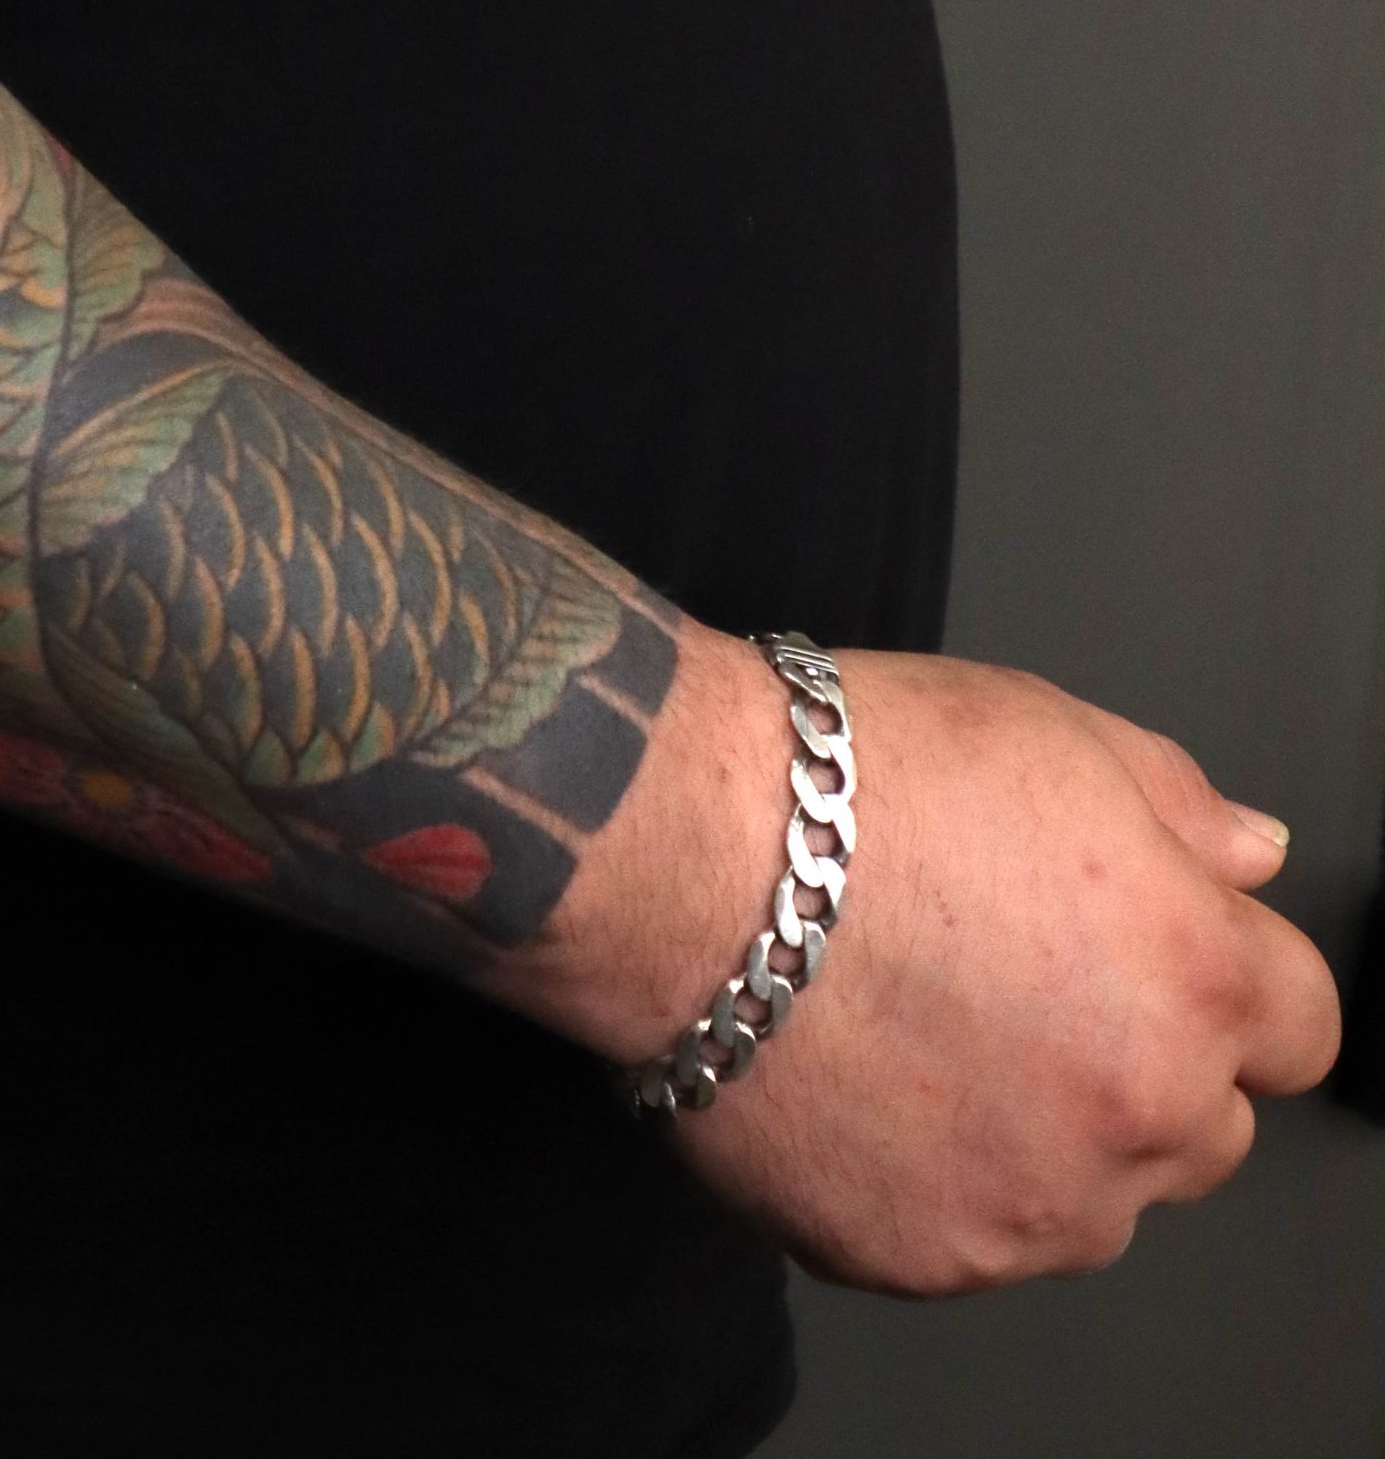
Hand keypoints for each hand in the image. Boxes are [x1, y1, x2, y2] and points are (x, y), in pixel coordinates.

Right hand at [510, 633, 1342, 1294]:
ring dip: (1045, 1137)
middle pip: (1206, 1129)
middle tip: (1020, 983)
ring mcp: (1031, 1206)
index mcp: (1192, 976)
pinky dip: (934, 1177)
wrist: (683, 858)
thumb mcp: (1043, 726)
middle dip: (1142, 1065)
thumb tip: (1246, 858)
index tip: (1153, 951)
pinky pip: (970, 1237)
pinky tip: (863, 1078)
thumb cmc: (850, 779)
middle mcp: (1137, 1112)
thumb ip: (1176, 805)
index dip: (1226, 976)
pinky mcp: (923, 1257)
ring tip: (927, 1031)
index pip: (1300, 1028)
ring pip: (1091, 1201)